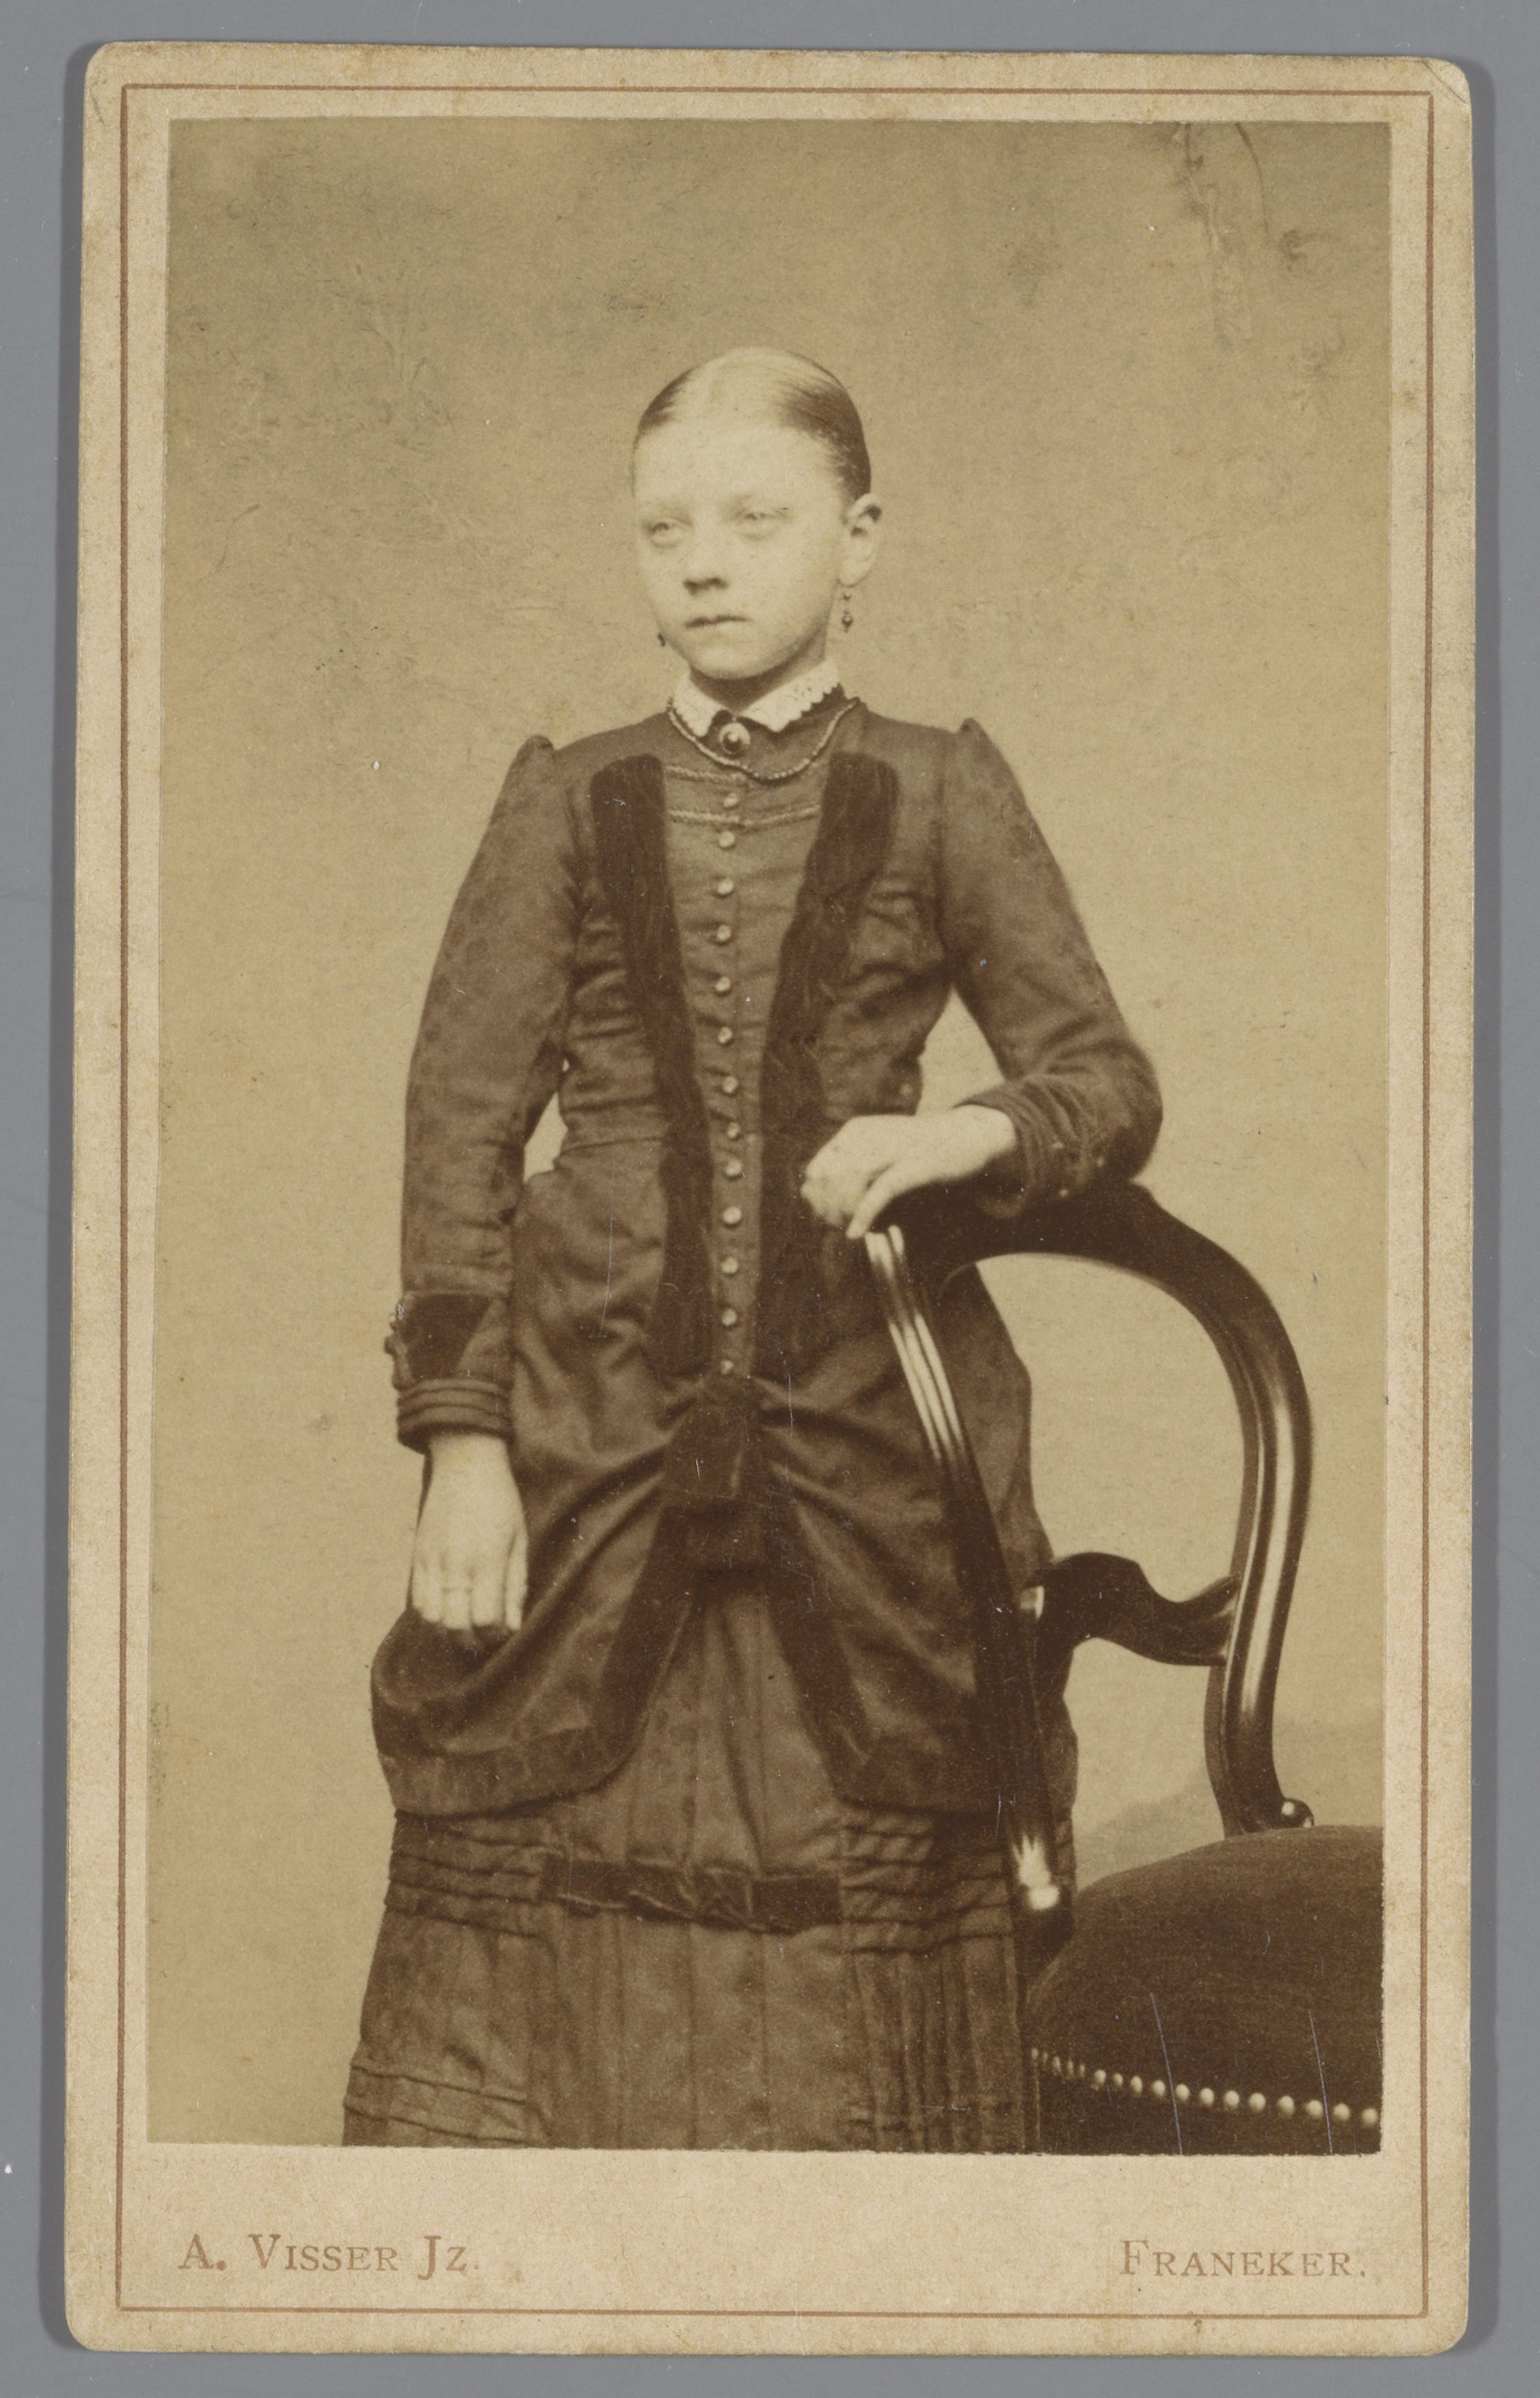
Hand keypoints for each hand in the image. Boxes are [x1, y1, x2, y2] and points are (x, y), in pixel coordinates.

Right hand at [410, 1431, 527, 1630]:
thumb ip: (515, 1586)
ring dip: (449, 1632)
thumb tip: (511, 1626)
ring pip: (431, 1619)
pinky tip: (448, 1610)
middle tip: (485, 1637)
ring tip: (466, 1626)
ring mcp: (432, 1561)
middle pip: (455, 1625)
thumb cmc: (500, 1501)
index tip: (504, 1632)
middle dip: (473, 1641)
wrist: (464, 1464)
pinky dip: (431, 1616)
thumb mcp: (519, 1541)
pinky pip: (417, 1600)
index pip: (485, 1618)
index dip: (496, 1635)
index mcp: (486, 1559)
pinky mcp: (418, 1557)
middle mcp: (455, 1564)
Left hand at [801, 1106, 1018, 1241]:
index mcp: (855, 1132)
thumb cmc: (918, 1151)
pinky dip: (863, 1216)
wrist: (965, 1136)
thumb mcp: (878, 1153)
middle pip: (827, 1180)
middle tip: (837, 1227)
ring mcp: (891, 1148)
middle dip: (826, 1209)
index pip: (816, 1170)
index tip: (826, 1220)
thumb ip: (850, 1170)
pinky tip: (856, 1233)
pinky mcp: (913, 1164)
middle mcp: (868, 1136)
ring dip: (843, 1213)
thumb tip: (817, 1197)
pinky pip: (878, 1192)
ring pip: (848, 1184)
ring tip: (848, 1229)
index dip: (816, 1200)